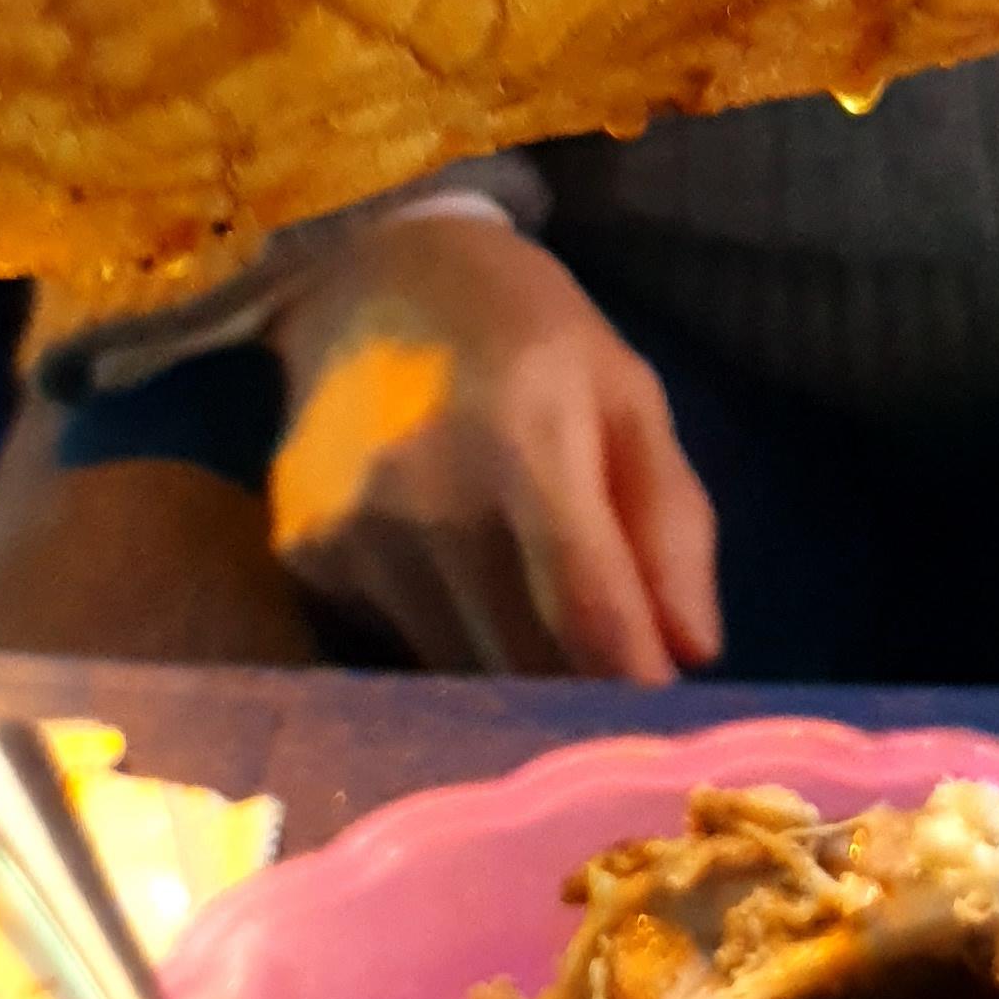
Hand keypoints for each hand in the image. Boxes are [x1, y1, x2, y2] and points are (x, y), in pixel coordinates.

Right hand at [265, 210, 720, 681]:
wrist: (367, 270)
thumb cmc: (526, 330)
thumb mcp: (627, 393)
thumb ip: (670, 519)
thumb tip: (693, 653)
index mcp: (527, 439)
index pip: (585, 609)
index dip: (632, 684)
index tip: (662, 728)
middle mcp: (427, 495)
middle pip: (521, 661)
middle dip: (578, 687)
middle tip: (608, 680)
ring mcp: (353, 529)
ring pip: (456, 668)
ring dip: (508, 667)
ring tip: (529, 614)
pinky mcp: (305, 553)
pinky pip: (393, 639)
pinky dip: (438, 629)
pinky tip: (445, 566)